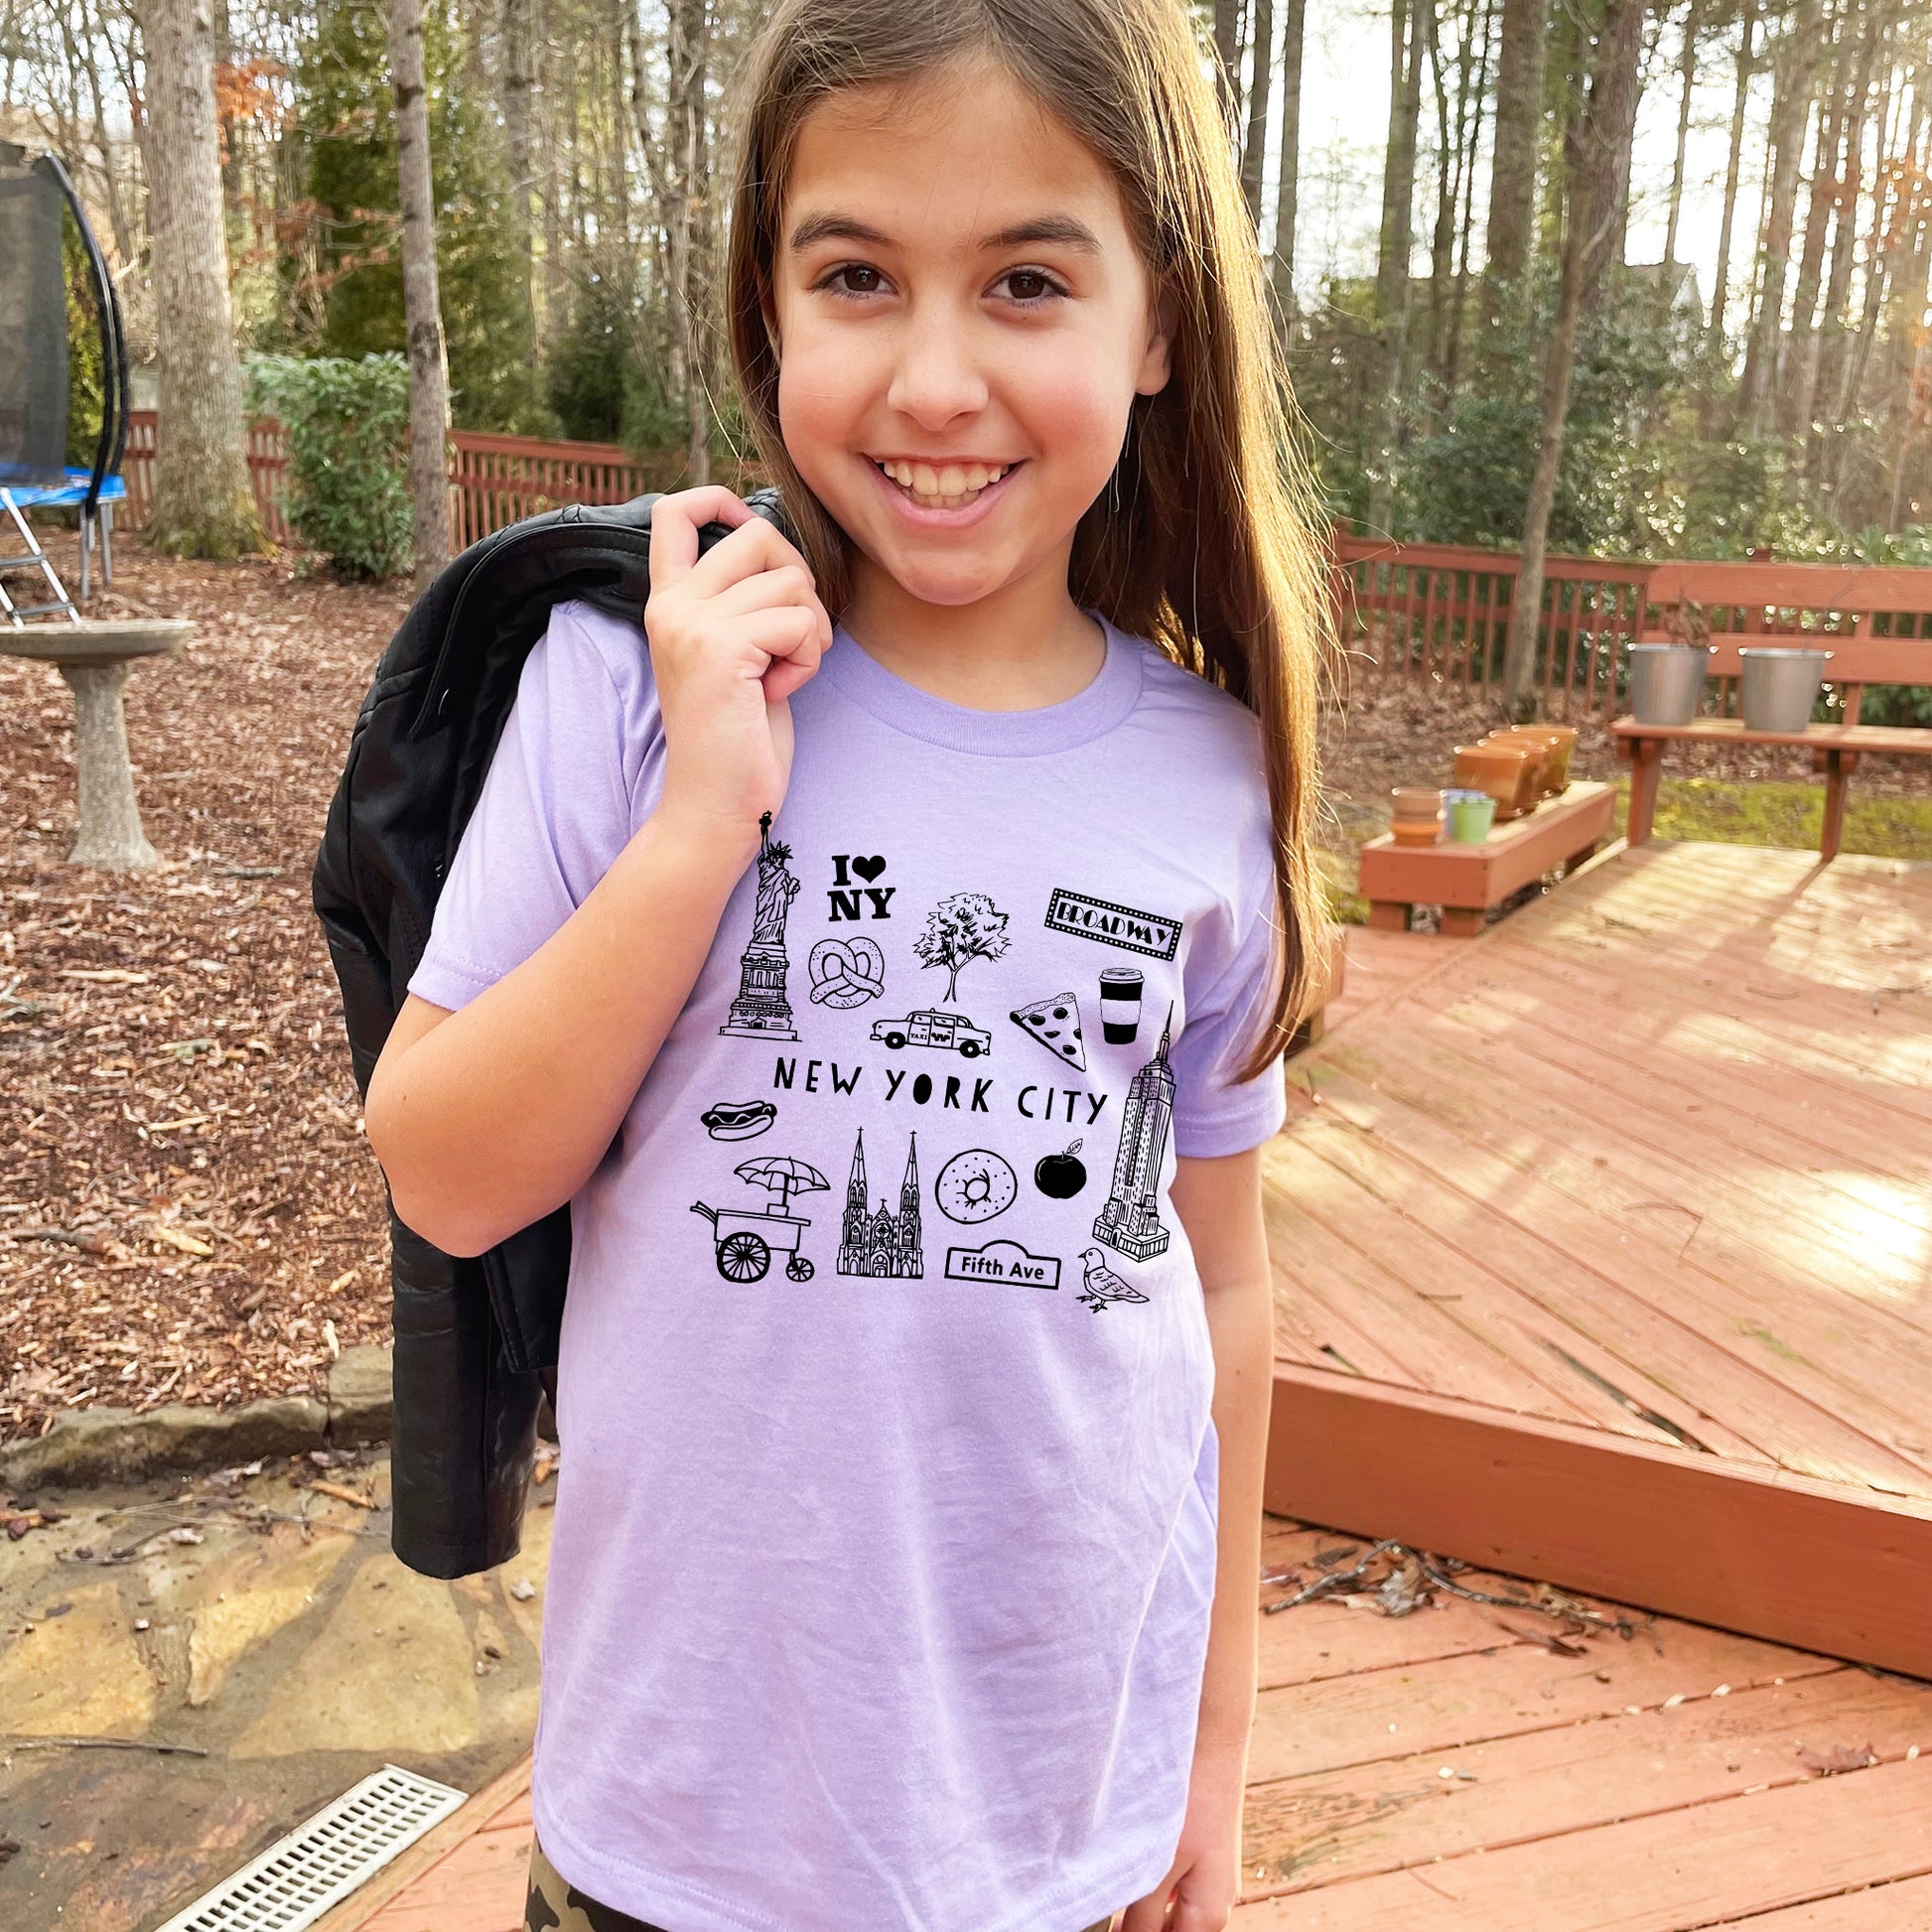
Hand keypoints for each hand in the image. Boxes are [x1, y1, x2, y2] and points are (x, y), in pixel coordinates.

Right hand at [645, 485, 832, 842]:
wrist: (715, 806)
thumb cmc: (740, 737)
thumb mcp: (739, 654)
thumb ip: (746, 603)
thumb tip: (784, 549)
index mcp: (669, 601)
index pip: (675, 513)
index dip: (720, 499)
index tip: (749, 525)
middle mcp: (670, 604)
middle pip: (760, 536)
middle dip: (800, 582)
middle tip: (791, 640)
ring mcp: (690, 622)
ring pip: (790, 580)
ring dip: (808, 632)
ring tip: (779, 676)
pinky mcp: (719, 648)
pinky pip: (799, 622)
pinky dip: (807, 660)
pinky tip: (777, 693)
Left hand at [1118, 1746, 1243, 1931]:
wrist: (1212, 1743)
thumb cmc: (1189, 1804)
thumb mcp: (1158, 1868)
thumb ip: (1142, 1919)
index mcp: (1208, 1920)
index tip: (1107, 1922)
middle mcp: (1216, 1907)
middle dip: (1136, 1923)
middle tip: (1103, 1898)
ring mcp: (1210, 1881)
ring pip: (1167, 1912)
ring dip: (1140, 1906)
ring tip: (1112, 1881)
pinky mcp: (1201, 1858)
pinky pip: (1171, 1887)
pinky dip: (1149, 1882)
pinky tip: (1128, 1858)